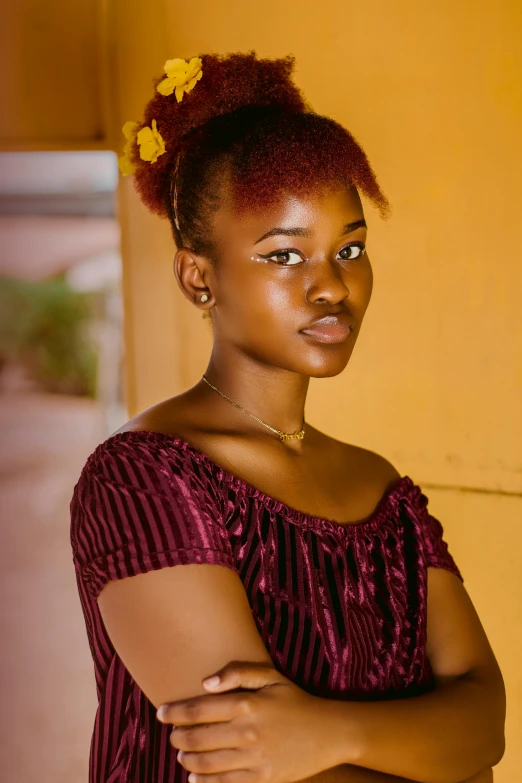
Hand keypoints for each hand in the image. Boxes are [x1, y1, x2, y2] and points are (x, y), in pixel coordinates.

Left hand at [156, 661, 342, 782]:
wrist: (329, 733)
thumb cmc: (296, 700)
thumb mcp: (270, 676)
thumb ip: (237, 672)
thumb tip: (205, 683)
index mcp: (246, 704)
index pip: (198, 709)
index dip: (174, 712)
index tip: (161, 712)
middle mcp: (246, 732)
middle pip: (196, 738)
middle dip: (177, 737)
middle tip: (171, 735)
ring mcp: (253, 759)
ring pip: (205, 763)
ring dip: (186, 759)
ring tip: (181, 753)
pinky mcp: (261, 779)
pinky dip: (203, 781)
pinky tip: (194, 776)